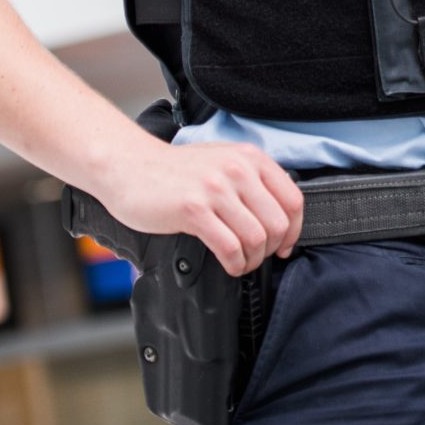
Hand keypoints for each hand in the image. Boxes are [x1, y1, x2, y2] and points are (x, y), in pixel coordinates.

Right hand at [100, 131, 302, 276]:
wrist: (129, 165)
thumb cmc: (174, 169)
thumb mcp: (222, 160)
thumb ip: (251, 180)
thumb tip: (279, 216)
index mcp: (251, 158)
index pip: (294, 200)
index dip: (295, 230)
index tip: (284, 245)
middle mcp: (238, 170)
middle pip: (278, 223)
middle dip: (272, 249)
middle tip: (258, 258)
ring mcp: (215, 189)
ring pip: (257, 237)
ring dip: (253, 260)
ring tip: (242, 263)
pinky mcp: (193, 209)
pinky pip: (229, 247)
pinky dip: (235, 264)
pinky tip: (230, 266)